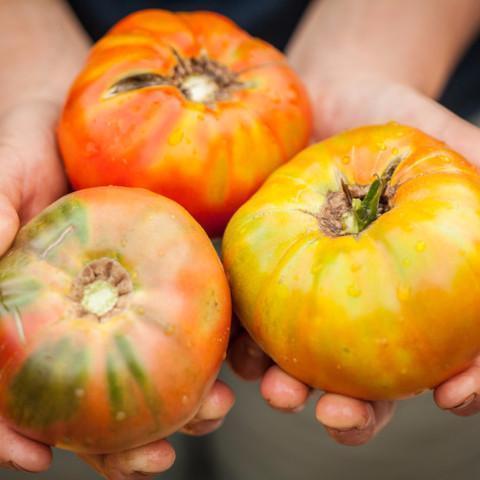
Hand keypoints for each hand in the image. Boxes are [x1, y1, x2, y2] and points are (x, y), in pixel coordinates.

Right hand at [0, 100, 234, 476]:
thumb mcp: (1, 176)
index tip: (41, 457)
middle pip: (91, 406)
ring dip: (180, 410)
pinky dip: (213, 350)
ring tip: (214, 410)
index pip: (13, 389)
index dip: (14, 432)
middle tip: (158, 456)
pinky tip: (237, 359)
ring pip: (149, 377)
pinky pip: (193, 324)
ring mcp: (128, 304)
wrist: (76, 114)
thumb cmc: (28, 143)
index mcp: (29, 313)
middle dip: (120, 446)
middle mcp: (79, 320)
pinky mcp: (174, 277)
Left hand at [229, 0, 479, 445]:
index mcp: (417, 299)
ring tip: (278, 389)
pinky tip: (241, 349)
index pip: (451, 360)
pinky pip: (248, 325)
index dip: (463, 384)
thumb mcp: (452, 147)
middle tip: (335, 412)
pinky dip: (243, 345)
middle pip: (366, 388)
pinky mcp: (258, 280)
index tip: (451, 392)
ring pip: (299, 370)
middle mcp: (362, 314)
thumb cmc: (396, 123)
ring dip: (289, 391)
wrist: (324, 101)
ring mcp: (306, 303)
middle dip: (355, 413)